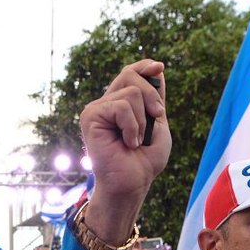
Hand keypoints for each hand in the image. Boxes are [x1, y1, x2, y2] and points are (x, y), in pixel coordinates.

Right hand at [79, 59, 169, 202]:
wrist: (133, 183)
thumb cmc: (145, 160)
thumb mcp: (158, 122)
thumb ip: (155, 96)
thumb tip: (156, 67)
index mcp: (120, 103)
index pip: (130, 71)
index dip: (144, 66)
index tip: (159, 67)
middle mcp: (106, 103)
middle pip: (130, 74)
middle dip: (151, 96)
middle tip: (155, 119)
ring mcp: (96, 109)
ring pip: (130, 92)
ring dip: (142, 120)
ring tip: (135, 140)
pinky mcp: (90, 117)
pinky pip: (121, 106)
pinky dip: (132, 126)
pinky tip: (128, 143)